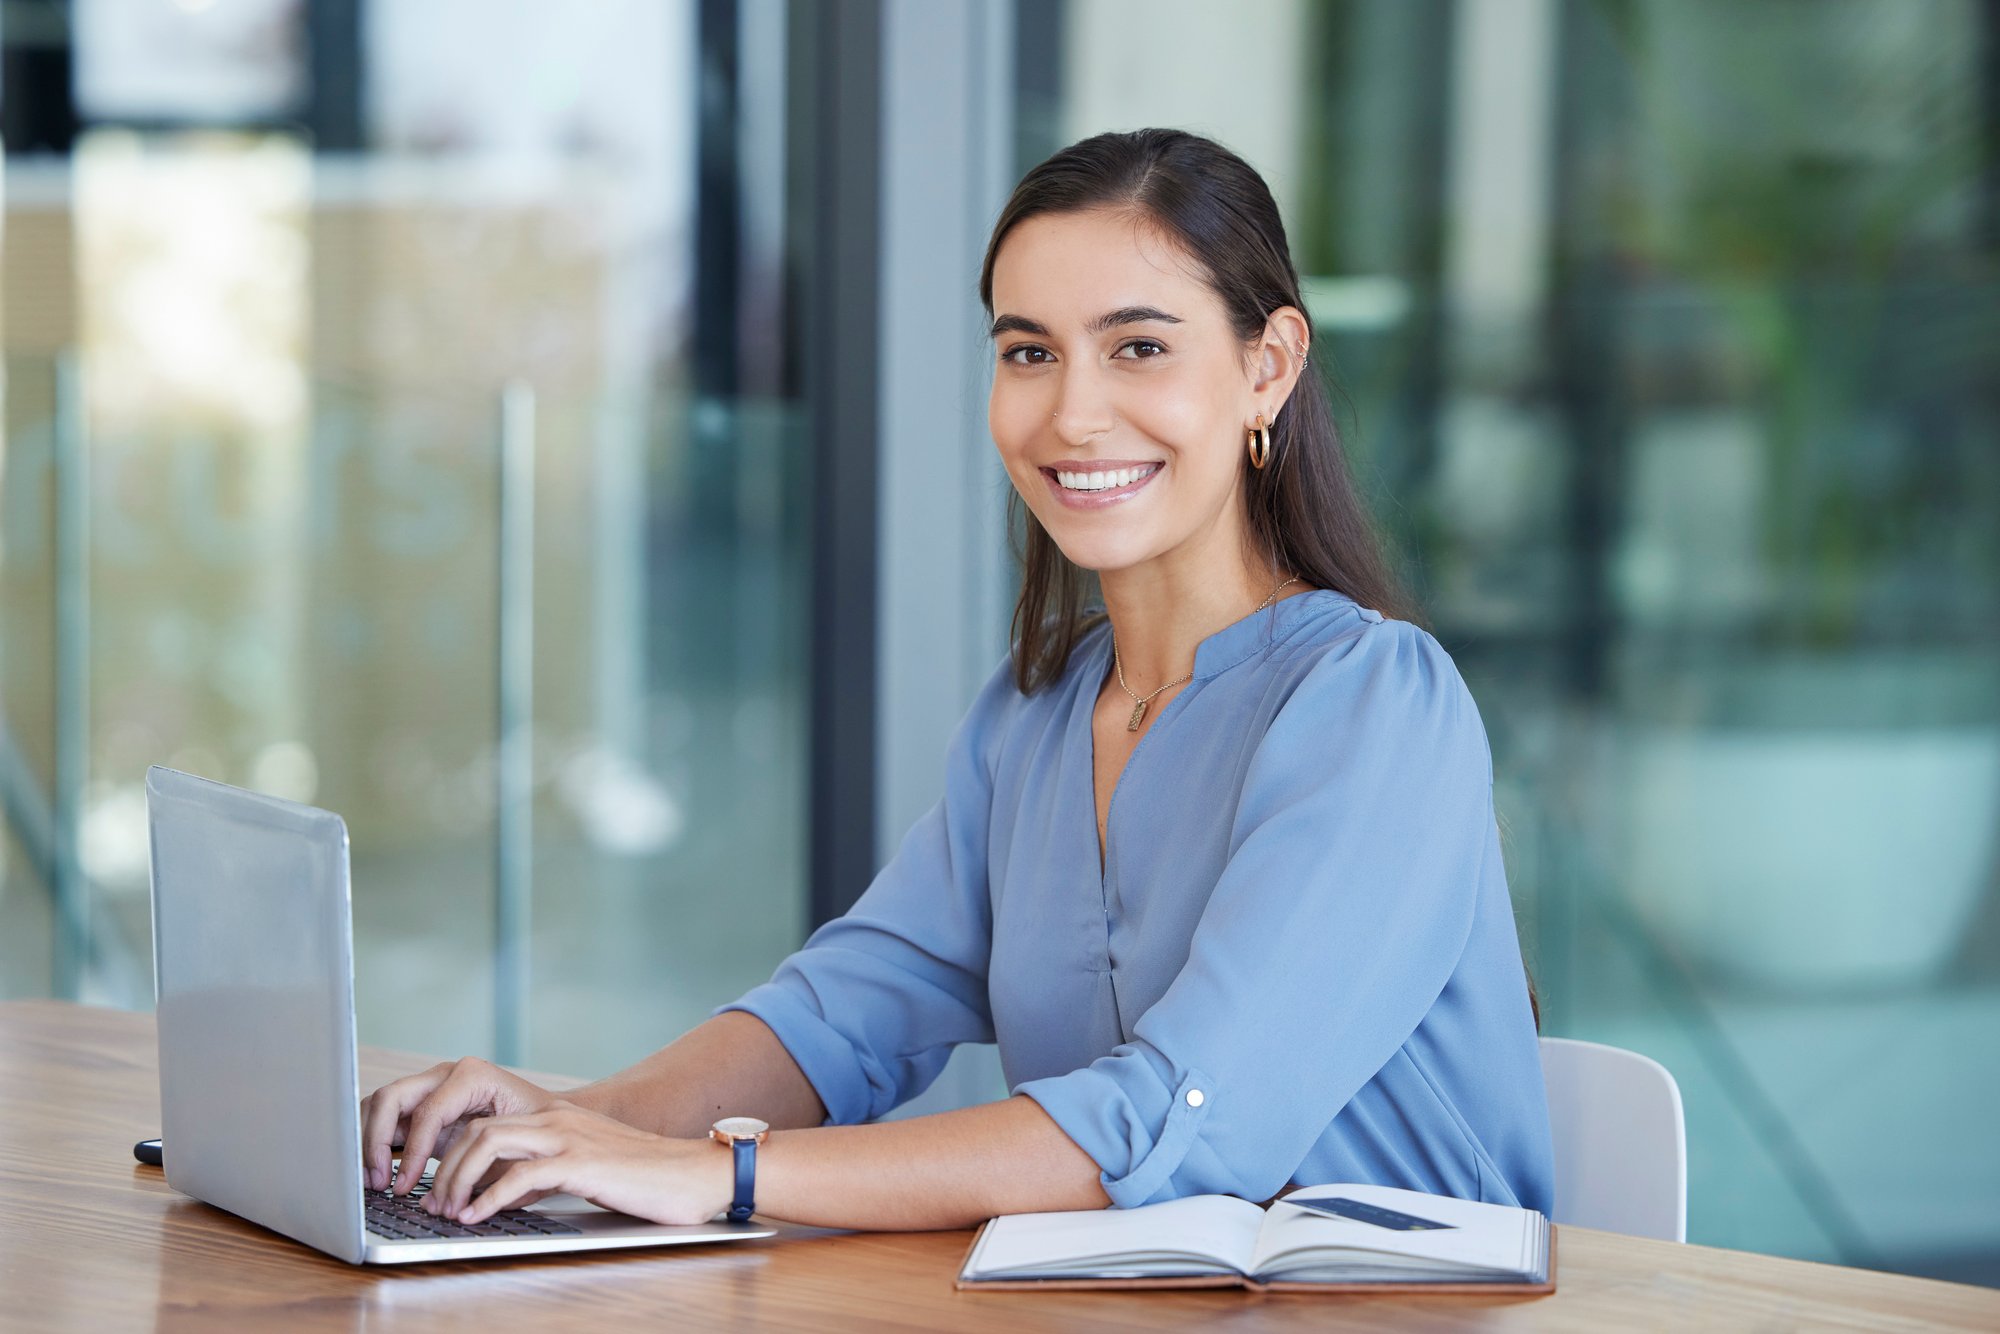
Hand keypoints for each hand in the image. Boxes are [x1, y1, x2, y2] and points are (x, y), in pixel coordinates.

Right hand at [360, 1056, 558, 1193]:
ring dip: (368, 1142)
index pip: (427, 1111)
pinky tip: (378, 1175)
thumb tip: (445, 1203)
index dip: (412, 1151)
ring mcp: (429, 1088)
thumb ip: (484, 1171)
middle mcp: (445, 1076)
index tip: (404, 1186)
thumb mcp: (518, 1147)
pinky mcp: (419, 1107)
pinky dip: (373, 1143)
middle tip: (377, 1182)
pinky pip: (384, 1118)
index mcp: (472, 1076)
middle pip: (391, 1097)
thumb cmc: (537, 1130)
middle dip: (376, 1141)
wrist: (546, 1118)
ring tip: (373, 1182)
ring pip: (379, 1105)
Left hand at [421, 1101, 734, 1226]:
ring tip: (448, 1212)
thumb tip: (504, 1194)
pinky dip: (490, 1198)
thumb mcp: (587, 1165)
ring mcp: (569, 1138)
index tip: (435, 1187)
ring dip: (457, 1180)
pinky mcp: (582, 1163)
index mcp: (556, 1117)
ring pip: (488, 1143)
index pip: (484, 1120)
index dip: (451, 1153)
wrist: (697, 1173)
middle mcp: (557, 1119)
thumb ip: (548, 1168)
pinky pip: (521, 1175)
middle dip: (442, 1168)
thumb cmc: (646, 1178)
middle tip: (431, 1204)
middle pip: (476, 1129)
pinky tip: (478, 1218)